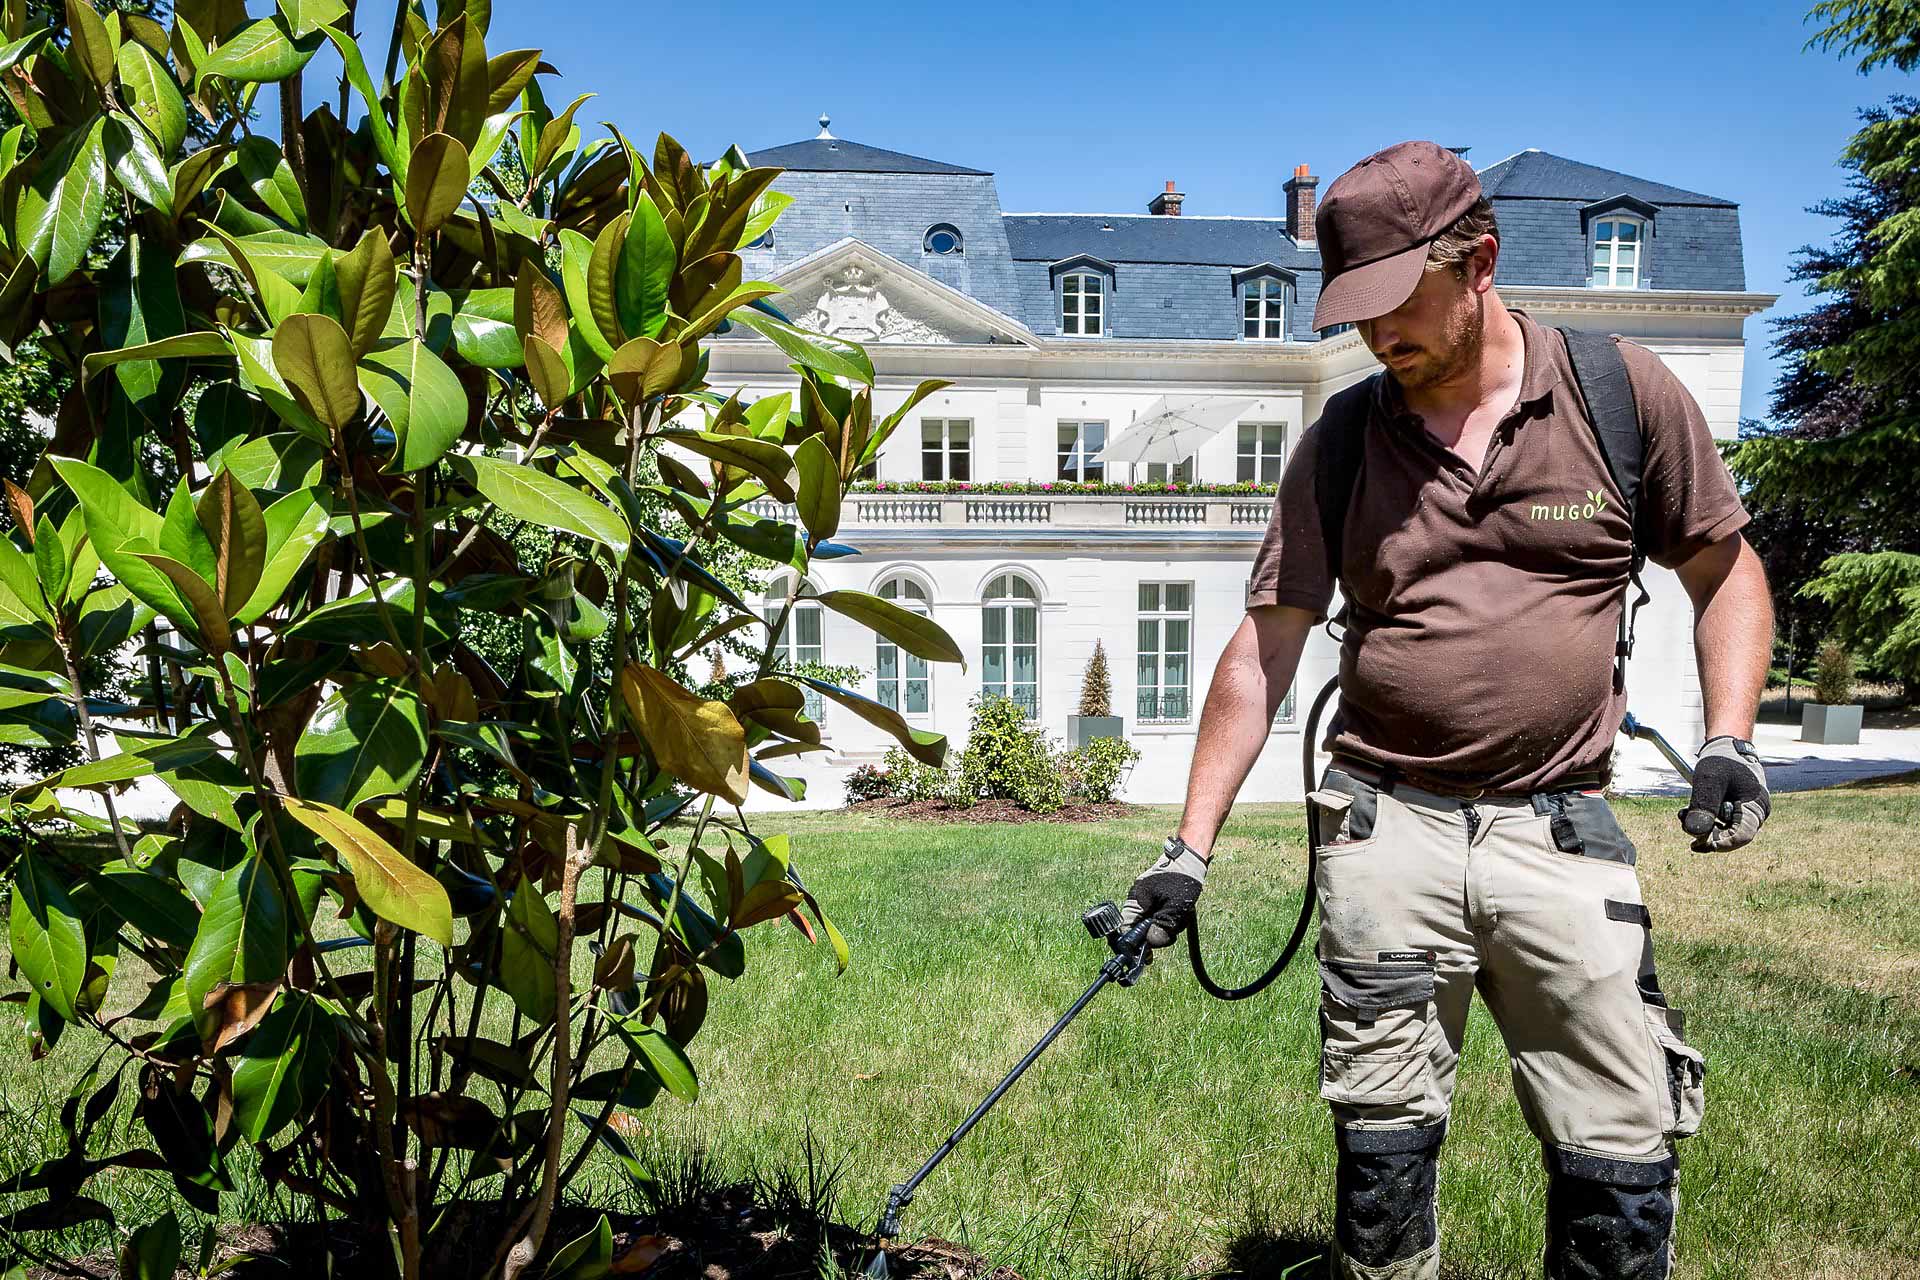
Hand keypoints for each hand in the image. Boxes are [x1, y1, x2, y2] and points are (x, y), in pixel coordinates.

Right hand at [1119, 836, 1208, 948]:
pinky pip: (1157, 917)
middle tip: (1172, 930)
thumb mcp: (1176, 907)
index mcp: (1135, 901)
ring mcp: (1145, 900)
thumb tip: (1151, 945)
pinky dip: (1168, 919)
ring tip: (1179, 915)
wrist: (1190, 858)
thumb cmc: (1183, 878)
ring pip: (1150, 925)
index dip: (1134, 945)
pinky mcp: (1154, 900)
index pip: (1125, 929)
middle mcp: (1136, 901)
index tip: (1148, 956)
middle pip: (1139, 930)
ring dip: (1166, 926)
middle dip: (1156, 934)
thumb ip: (1162, 927)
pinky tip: (1179, 912)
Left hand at [1680, 736, 1768, 850]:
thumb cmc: (1722, 759)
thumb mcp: (1709, 779)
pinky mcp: (1734, 810)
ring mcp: (1745, 813)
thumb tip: (1695, 834)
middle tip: (1683, 821)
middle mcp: (1755, 813)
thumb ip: (1703, 805)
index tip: (1697, 844)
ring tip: (1682, 813)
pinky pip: (1719, 822)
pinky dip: (1703, 818)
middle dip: (1705, 832)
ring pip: (1722, 830)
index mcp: (1757, 806)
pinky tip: (1687, 811)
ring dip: (1701, 825)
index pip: (1742, 836)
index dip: (1720, 844)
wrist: (1726, 746)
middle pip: (1731, 836)